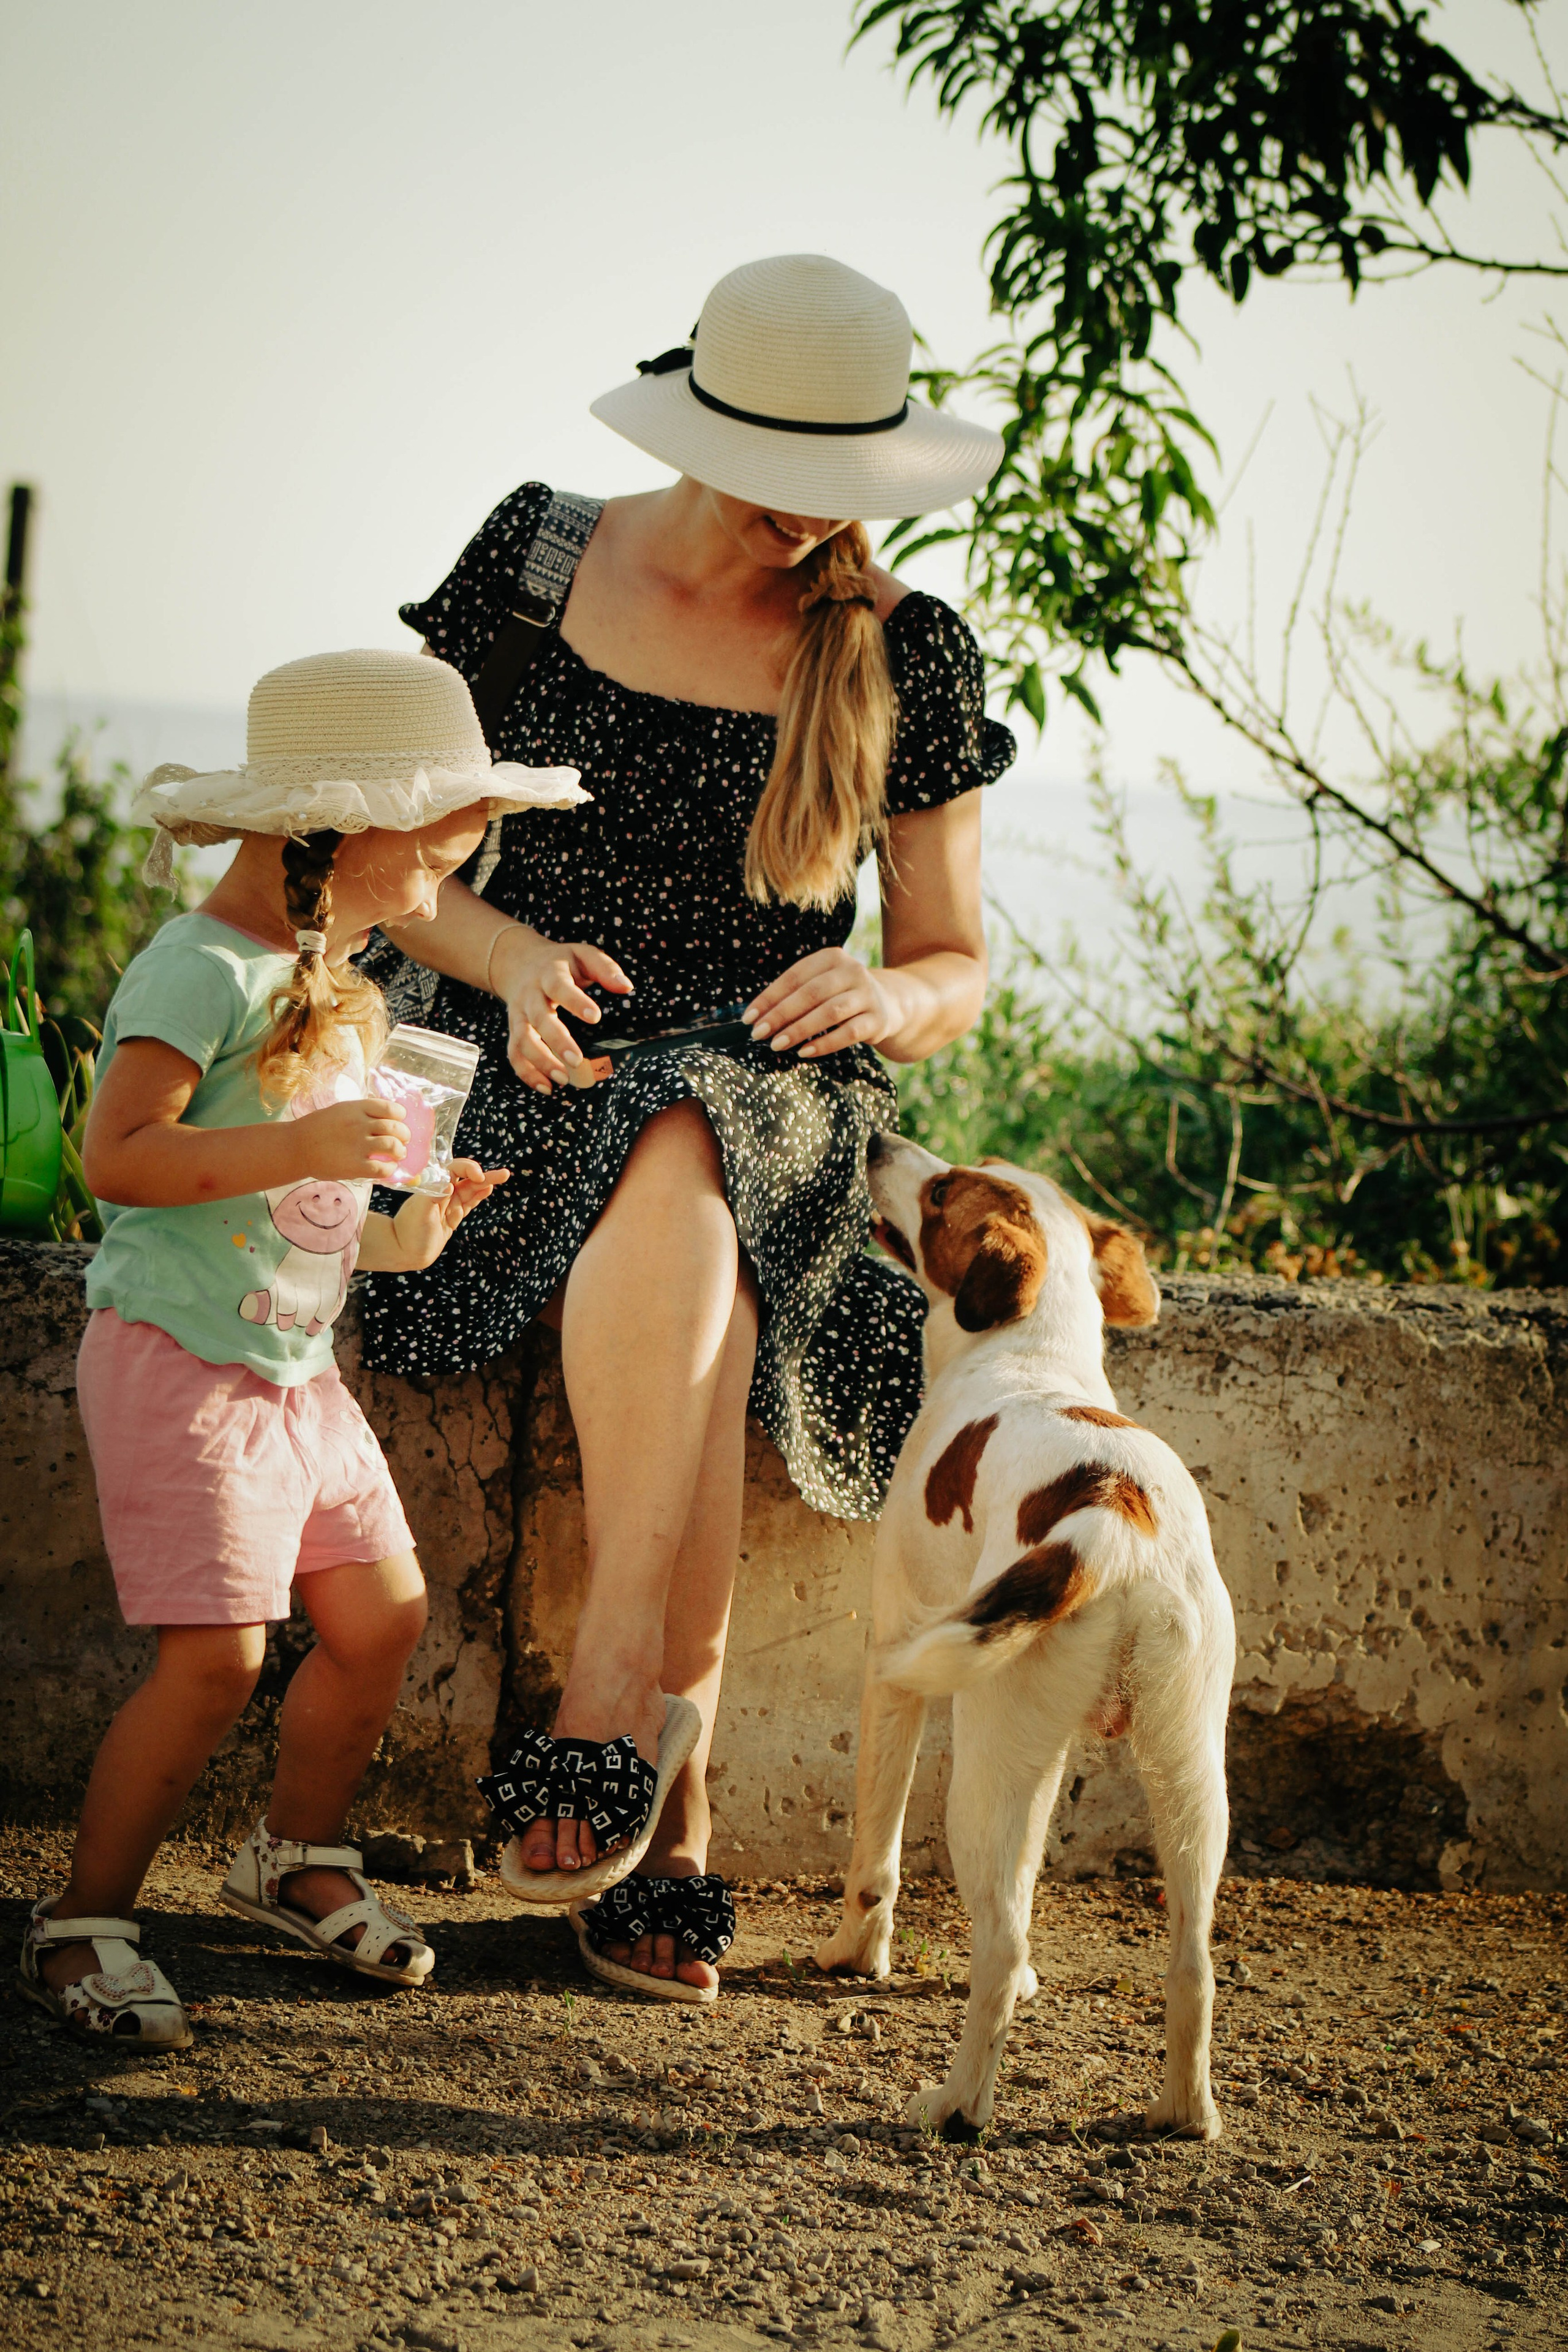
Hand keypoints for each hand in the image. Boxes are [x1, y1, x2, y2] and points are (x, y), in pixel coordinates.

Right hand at [290, 1096, 409, 1179]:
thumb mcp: (339, 1111)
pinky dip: (390, 1169)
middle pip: (395, 1127)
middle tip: (403, 1141)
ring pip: (392, 1146)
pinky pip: (382, 1168)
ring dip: (399, 1151)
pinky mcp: (355, 1165)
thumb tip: (384, 1120)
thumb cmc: (317, 1129)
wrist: (296, 1147)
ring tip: (397, 1154)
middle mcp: (360, 1125)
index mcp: (356, 1109)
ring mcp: (358, 1145)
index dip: (400, 1115)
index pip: (389, 1108)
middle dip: (404, 1135)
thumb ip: (361, 1114)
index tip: (399, 1121)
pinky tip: (387, 1168)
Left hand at [388, 1161, 510, 1269]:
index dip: (468, 1169)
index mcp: (433, 1185)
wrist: (404, 1251)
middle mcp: (442, 1192)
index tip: (477, 1175)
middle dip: (484, 1175)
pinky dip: (479, 1196)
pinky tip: (488, 1189)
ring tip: (503, 1176)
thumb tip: (449, 1184)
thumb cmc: (409, 1230)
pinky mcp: (453, 1216)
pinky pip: (469, 1203)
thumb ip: (433, 1196)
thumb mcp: (420, 1212)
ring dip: (487, 1184)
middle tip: (503, 1173)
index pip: (453, 1169)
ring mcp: (449, 1204)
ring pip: (471, 1190)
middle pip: (466, 1178)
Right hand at [489, 925, 632, 1092]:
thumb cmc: (560, 962)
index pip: (559, 986)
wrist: (520, 963)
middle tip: (577, 1061)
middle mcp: (530, 995)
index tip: (596, 1017)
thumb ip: (604, 968)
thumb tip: (626, 987)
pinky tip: (547, 1087)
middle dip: (556, 1040)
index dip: (575, 1002)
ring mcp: (519, 1014)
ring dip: (540, 1061)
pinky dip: (526, 1072)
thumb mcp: (582, 955)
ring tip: (564, 1079)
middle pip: (538, 1018)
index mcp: (549, 973)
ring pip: (522, 1039)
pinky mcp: (514, 1030)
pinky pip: (514, 1053)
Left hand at [744, 948, 896, 1058]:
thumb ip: (794, 994)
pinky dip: (824, 1044)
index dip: (769, 997)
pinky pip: (848, 1033)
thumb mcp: (821, 985)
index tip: (749, 1018)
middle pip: (810, 993)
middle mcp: (851, 971)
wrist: (889, 1003)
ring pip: (829, 1012)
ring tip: (776, 1045)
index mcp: (831, 957)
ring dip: (799, 1029)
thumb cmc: (840, 995)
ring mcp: (867, 995)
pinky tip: (804, 1052)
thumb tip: (755, 1017)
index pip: (794, 977)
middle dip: (781, 1015)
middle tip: (759, 1034)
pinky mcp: (877, 1019)